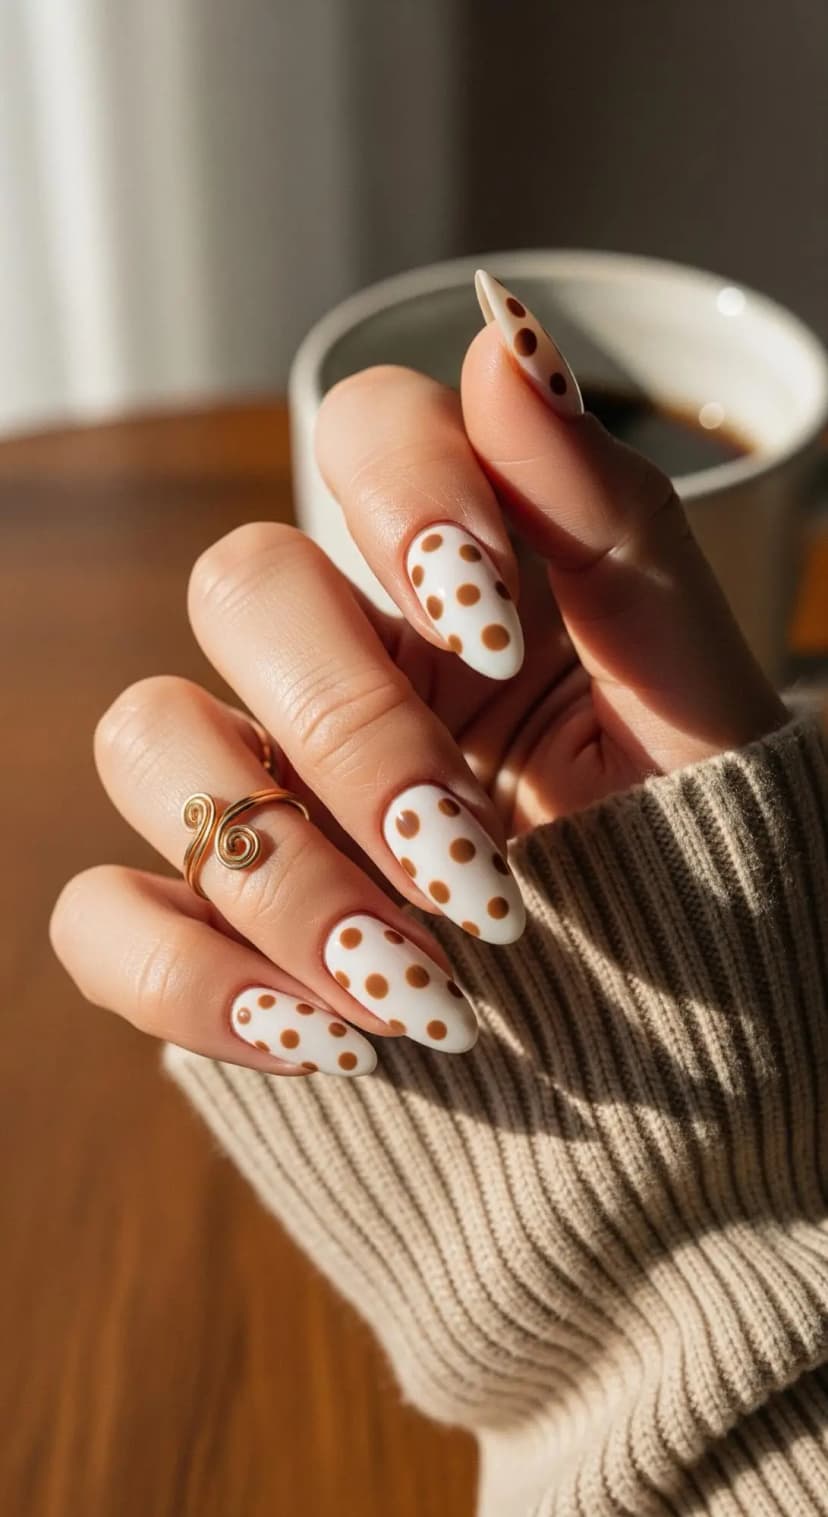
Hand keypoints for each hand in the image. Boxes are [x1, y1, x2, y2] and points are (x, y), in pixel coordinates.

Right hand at [51, 275, 784, 1077]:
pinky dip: (196, 977)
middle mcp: (339, 667)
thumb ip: (612, 521)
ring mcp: (259, 795)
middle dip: (354, 732)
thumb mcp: (692, 700)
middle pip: (239, 585)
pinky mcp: (206, 929)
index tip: (501, 637)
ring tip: (422, 992)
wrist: (691, 1071)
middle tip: (471, 865)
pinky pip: (100, 915)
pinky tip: (328, 1037)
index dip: (407, 501)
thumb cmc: (706, 871)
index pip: (367, 431)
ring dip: (282, 875)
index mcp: (458, 589)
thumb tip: (500, 330)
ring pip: (147, 738)